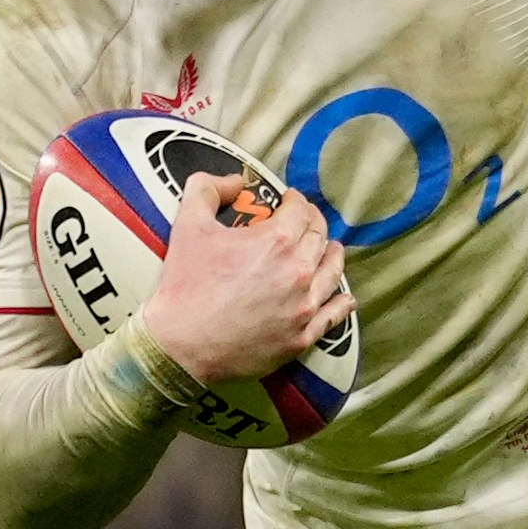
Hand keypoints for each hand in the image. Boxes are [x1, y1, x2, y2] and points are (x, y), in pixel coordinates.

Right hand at [137, 173, 354, 385]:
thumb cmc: (185, 286)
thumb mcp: (187, 224)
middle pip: (319, 238)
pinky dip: (341, 304)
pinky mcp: (301, 337)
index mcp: (278, 240)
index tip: (290, 200)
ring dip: (333, 256)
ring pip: (332, 273)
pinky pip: (332, 317)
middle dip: (314, 224)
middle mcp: (299, 271)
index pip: (300, 210)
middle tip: (307, 221)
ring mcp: (303, 307)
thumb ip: (208, 189)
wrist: (181, 347)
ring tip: (332, 250)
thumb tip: (234, 181)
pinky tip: (346, 298)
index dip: (295, 200)